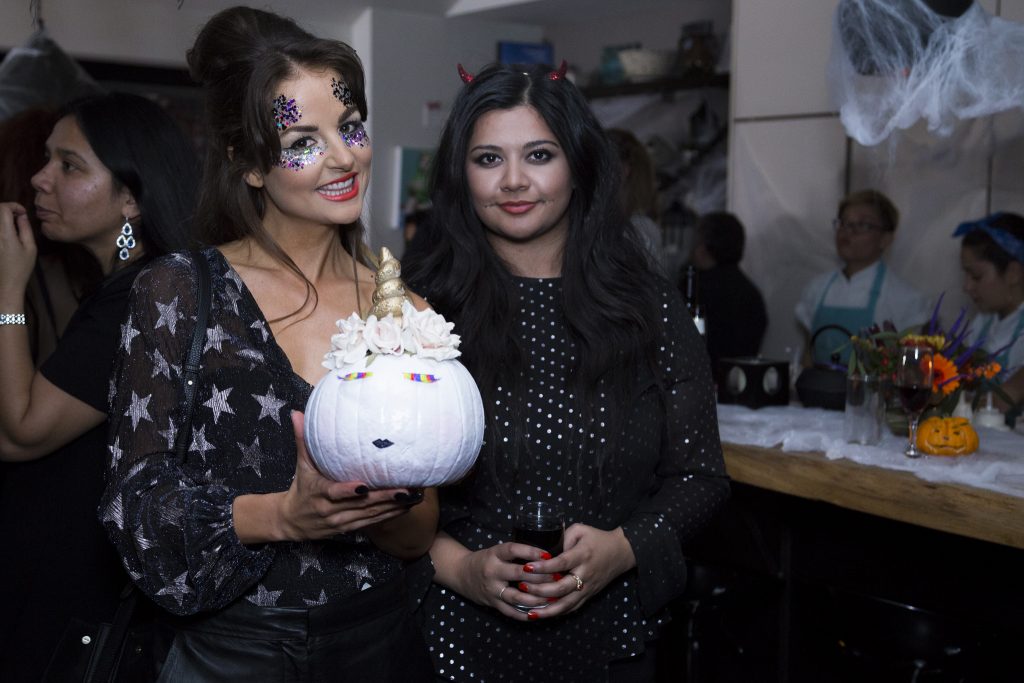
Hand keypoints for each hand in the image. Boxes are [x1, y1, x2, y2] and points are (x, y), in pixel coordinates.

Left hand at [0, 202, 35, 303]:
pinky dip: (1, 227)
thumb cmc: (21, 268)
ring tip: (12, 226)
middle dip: (8, 210)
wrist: (6, 284)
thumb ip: (25, 229)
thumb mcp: (30, 248)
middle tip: (18, 218)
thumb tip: (22, 216)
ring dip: (3, 219)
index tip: (22, 214)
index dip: (14, 206)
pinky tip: (6, 235)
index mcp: (5, 234)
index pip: (3, 209)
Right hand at [277, 411, 417, 540]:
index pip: (334, 493)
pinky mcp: (350, 528)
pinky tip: (407, 507)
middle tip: (405, 490)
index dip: (349, 491)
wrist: (293, 522)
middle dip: (384, 498)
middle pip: (361, 505)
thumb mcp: (301, 466)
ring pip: (370, 515)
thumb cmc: (301, 488)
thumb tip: (297, 414)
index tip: (364, 486)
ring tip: (413, 497)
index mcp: (319, 493)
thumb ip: (302, 440)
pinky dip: (390, 515)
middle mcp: (331, 510)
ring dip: (393, 507)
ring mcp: (342, 521)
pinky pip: (373, 522)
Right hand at [454, 540, 555, 619]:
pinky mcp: (492, 603)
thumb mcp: (497, 551)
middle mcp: (492, 571)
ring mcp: (492, 589)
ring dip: (536, 598)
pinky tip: (539, 613)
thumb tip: (545, 555)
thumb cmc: (486, 560)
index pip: (513, 550)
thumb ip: (516, 554)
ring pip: (517, 596)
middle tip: (558, 577)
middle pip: (519, 574)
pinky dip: (525, 614)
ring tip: (552, 598)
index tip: (548, 555)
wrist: (461, 574)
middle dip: (540, 577)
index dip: (531, 551)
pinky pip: (510, 611)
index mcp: (494, 554)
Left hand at [510, 524, 635, 618]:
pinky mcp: (589, 596)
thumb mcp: (580, 530)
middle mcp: (586, 574)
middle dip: (540, 590)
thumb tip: (545, 551)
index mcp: (583, 555)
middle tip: (522, 586)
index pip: (561, 563)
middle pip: (562, 588)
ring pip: (566, 604)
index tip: (527, 567)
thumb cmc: (597, 538)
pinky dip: (556, 613)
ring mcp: (588, 588)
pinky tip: (542, 614)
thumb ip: (562, 537)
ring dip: (547, 609)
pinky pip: (571, 608)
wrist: (621, 552)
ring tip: (529, 610)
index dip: (544, 567)